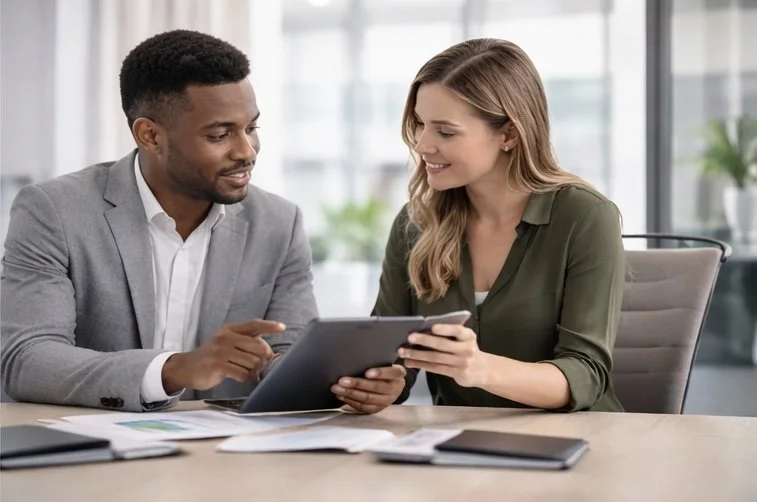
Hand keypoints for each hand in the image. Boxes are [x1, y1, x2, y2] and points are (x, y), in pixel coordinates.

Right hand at [162, 319, 284, 392]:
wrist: (186, 367)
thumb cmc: (212, 356)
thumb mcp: (226, 342)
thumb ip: (244, 342)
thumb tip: (268, 352)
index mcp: (230, 330)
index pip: (254, 324)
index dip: (269, 326)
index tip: (282, 328)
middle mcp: (226, 337)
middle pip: (258, 346)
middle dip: (264, 358)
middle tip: (261, 366)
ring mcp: (221, 351)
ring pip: (252, 362)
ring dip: (254, 370)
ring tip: (247, 372)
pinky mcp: (217, 365)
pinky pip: (242, 373)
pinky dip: (245, 378)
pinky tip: (240, 377)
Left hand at [330, 364, 406, 413]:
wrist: (392, 386)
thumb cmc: (384, 371)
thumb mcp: (385, 364)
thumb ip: (376, 361)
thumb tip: (355, 358)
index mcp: (398, 375)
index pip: (391, 373)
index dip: (379, 373)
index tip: (367, 372)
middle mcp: (394, 389)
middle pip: (376, 387)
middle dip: (357, 384)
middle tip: (342, 380)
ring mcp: (386, 401)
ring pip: (367, 398)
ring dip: (350, 393)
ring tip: (337, 388)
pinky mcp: (377, 409)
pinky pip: (363, 407)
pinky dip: (350, 401)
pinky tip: (341, 395)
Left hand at [398, 324, 485, 387]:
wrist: (482, 369)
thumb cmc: (466, 349)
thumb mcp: (464, 339)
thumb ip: (450, 334)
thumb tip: (423, 329)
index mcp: (468, 336)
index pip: (457, 330)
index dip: (445, 329)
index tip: (432, 326)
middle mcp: (467, 349)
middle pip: (442, 344)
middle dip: (424, 340)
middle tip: (409, 337)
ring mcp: (462, 363)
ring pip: (435, 358)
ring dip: (417, 354)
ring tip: (403, 351)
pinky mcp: (456, 374)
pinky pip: (435, 368)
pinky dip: (421, 364)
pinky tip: (410, 362)